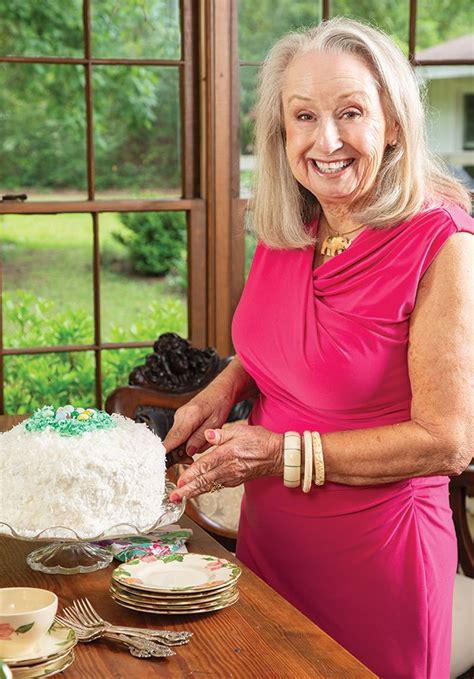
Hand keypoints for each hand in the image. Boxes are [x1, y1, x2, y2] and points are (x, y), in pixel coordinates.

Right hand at [162, 383, 233, 462]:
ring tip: (203, 442)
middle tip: (192, 459)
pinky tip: (199, 438)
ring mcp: (178, 416)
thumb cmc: (220, 404)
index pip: (172, 439)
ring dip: (187, 446)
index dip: (166, 454)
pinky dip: (187, 441)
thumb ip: (200, 438)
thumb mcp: (215, 423)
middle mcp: (180, 415)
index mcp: (189, 416)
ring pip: (176, 440)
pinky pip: (179, 435)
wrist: (220, 390)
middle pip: (171, 441)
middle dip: (181, 453)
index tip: (161, 466)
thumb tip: (188, 452)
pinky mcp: (180, 418)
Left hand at [169, 423, 283, 501]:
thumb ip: (221, 433)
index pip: (206, 465)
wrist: (278, 455)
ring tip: (181, 497)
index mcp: (228, 454)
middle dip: (188, 490)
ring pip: (210, 486)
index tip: (180, 481)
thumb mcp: (240, 430)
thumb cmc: (260, 441)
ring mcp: (233, 476)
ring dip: (194, 492)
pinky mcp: (236, 480)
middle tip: (174, 496)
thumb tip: (207, 434)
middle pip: (205, 481)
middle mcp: (229, 468)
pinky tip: (197, 491)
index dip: (191, 474)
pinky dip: (206, 489)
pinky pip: (218, 485)